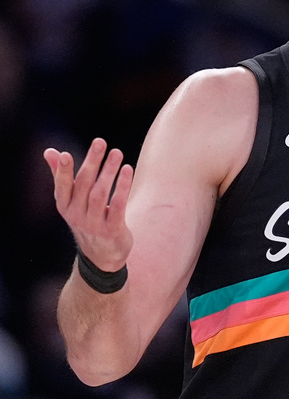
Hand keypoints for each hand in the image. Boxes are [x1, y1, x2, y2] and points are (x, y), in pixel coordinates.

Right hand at [44, 138, 134, 271]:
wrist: (101, 256)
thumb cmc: (87, 220)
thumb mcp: (72, 202)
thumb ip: (62, 177)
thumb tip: (50, 151)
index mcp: (65, 207)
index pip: (62, 186)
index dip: (62, 171)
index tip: (64, 154)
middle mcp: (76, 215)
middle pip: (83, 185)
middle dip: (92, 162)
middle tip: (101, 142)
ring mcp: (94, 224)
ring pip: (100, 194)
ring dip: (108, 172)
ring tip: (117, 153)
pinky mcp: (112, 229)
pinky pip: (117, 205)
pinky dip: (122, 187)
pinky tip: (128, 170)